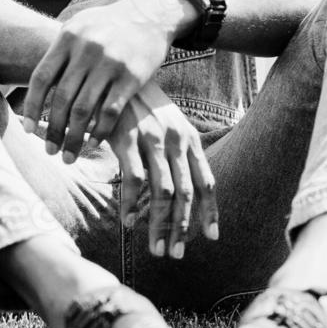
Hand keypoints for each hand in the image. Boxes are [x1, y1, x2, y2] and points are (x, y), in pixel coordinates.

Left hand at [22, 0, 193, 160]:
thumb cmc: (107, 25)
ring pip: (84, 110)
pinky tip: (94, 143)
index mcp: (68, 38)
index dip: (32, 107)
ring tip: (68, 156)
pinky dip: (100, 131)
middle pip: (62, 98)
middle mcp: (87, 50)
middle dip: (53, 130)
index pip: (41, 78)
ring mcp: (110, 63)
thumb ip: (57, 51)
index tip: (28, 130)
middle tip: (50, 152)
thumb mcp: (78, 26)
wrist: (150, 14)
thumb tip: (32, 81)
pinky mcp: (132, 76)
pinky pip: (111, 111)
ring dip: (74, 138)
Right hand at [107, 82, 218, 258]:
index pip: (206, 182)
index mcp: (189, 139)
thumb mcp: (168, 123)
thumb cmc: (141, 103)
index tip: (210, 238)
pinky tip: (128, 224)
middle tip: (177, 254)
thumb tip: (182, 188)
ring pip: (163, 192)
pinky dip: (132, 206)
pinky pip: (134, 180)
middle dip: (183, 228)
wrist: (116, 72)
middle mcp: (175, 140)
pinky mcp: (126, 138)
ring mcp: (152, 139)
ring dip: (160, 225)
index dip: (210, 212)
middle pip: (186, 194)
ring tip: (156, 249)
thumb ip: (177, 152)